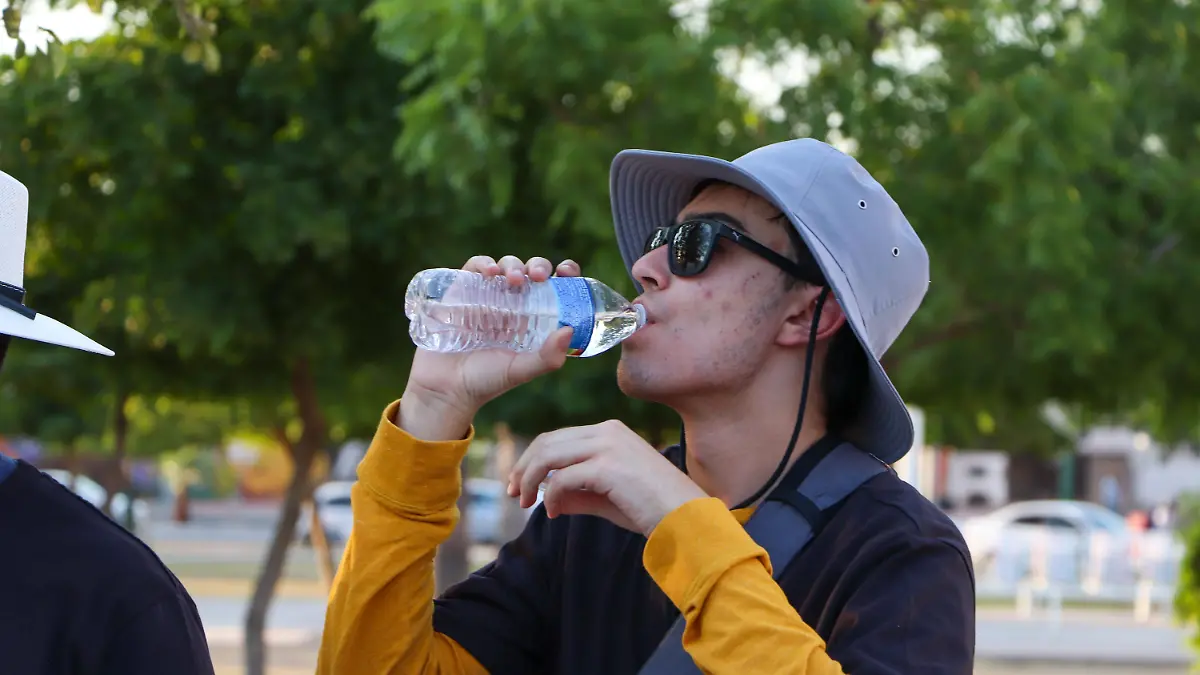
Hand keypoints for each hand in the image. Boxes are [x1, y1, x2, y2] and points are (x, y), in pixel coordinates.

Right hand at [401, 255, 579, 440]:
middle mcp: (511, 305)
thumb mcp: (520, 371)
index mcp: (532, 319)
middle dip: (538, 265)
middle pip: (530, 272)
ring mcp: (486, 296)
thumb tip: (569, 330)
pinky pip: (474, 268)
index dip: (563, 274)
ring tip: (514, 279)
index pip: (553, 288)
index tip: (567, 270)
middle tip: (538, 276)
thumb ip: (547, 358)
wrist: (444, 388)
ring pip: (505, 266)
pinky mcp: (461, 292)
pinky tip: (490, 272)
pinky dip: (484, 263)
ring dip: (513, 265)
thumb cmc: (484, 382)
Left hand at [507, 420, 709, 535]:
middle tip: (512, 492)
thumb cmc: (652, 510)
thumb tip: (548, 496)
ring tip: (525, 502)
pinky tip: (554, 513)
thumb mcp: (608, 498)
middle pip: (548, 441)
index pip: (559, 437)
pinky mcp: (608, 467)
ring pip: (549, 454)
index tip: (520, 484)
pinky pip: (563, 478)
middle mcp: (609, 431)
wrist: (686, 519)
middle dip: (524, 467)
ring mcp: (609, 446)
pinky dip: (551, 496)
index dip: (533, 459)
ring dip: (530, 479)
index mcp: (612, 432)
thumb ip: (578, 493)